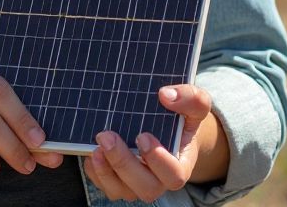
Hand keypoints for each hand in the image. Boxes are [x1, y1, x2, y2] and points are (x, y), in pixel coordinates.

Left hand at [84, 84, 216, 201]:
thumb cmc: (182, 118)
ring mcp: (137, 184)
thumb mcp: (195, 104)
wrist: (168, 127)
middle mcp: (159, 181)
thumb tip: (166, 95)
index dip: (157, 160)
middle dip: (123, 164)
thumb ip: (191, 98)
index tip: (142, 136)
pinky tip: (90, 152)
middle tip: (107, 137)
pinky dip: (95, 172)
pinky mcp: (118, 182)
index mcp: (180, 165)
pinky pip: (105, 186)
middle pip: (145, 188)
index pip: (173, 175)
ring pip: (121, 191)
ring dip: (105, 171)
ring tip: (95, 148)